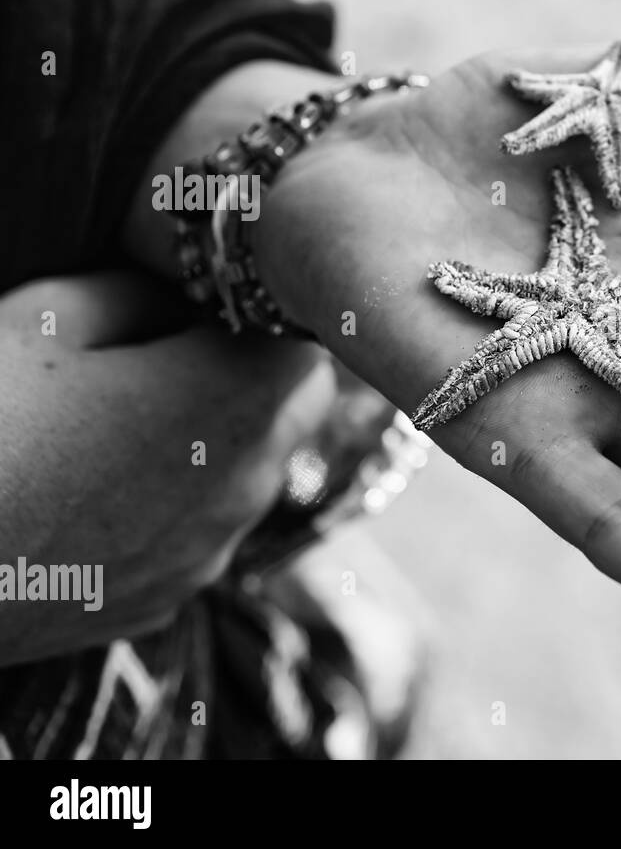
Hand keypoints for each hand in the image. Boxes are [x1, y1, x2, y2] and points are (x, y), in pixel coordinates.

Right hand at [0, 272, 333, 663]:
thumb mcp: (44, 318)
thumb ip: (141, 292)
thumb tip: (180, 295)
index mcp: (233, 401)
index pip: (306, 343)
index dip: (261, 316)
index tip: (205, 305)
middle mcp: (245, 485)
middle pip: (296, 410)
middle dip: (257, 373)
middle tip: (174, 350)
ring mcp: (209, 552)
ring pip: (250, 474)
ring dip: (215, 440)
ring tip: (117, 424)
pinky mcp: (166, 598)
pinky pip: (198, 533)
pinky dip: (172, 505)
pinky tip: (94, 492)